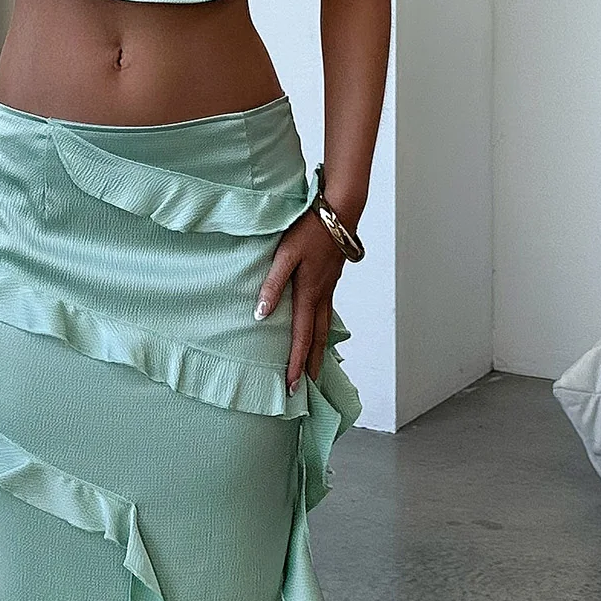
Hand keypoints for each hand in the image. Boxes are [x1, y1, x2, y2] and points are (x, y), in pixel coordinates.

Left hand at [255, 208, 346, 394]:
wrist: (340, 211)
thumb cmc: (309, 230)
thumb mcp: (285, 255)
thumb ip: (272, 285)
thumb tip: (260, 316)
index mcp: (309, 294)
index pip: (301, 338)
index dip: (295, 364)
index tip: (291, 387)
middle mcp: (322, 296)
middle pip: (317, 339)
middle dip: (310, 365)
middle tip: (306, 388)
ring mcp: (329, 288)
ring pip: (324, 327)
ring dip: (318, 350)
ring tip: (314, 368)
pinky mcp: (330, 279)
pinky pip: (326, 312)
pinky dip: (322, 329)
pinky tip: (318, 331)